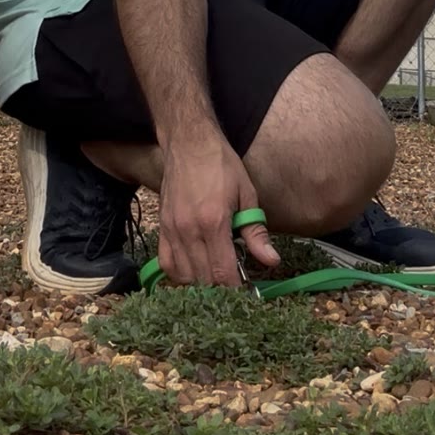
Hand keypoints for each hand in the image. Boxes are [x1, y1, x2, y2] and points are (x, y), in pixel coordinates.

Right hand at [158, 129, 279, 286]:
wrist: (189, 142)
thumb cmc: (221, 165)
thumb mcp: (246, 194)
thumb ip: (255, 231)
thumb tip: (271, 261)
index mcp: (214, 222)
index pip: (223, 273)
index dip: (235, 289)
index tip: (246, 292)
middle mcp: (189, 230)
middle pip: (203, 279)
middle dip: (220, 289)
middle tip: (234, 284)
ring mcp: (172, 230)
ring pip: (184, 276)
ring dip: (201, 283)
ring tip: (215, 277)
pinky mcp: (162, 227)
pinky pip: (166, 264)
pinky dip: (180, 274)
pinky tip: (194, 269)